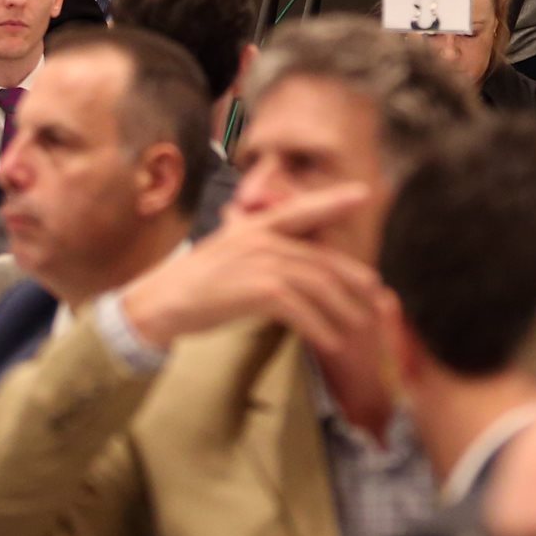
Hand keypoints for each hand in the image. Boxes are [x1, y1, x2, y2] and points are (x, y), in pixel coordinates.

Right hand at [121, 184, 388, 354]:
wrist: (160, 304)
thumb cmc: (195, 283)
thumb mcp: (229, 252)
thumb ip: (260, 248)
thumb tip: (293, 259)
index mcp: (255, 225)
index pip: (303, 209)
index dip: (334, 200)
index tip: (364, 194)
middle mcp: (261, 237)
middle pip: (320, 259)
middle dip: (354, 279)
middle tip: (376, 296)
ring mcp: (261, 261)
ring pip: (317, 284)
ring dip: (343, 309)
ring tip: (358, 326)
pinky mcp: (258, 290)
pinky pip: (301, 310)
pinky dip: (320, 328)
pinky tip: (331, 341)